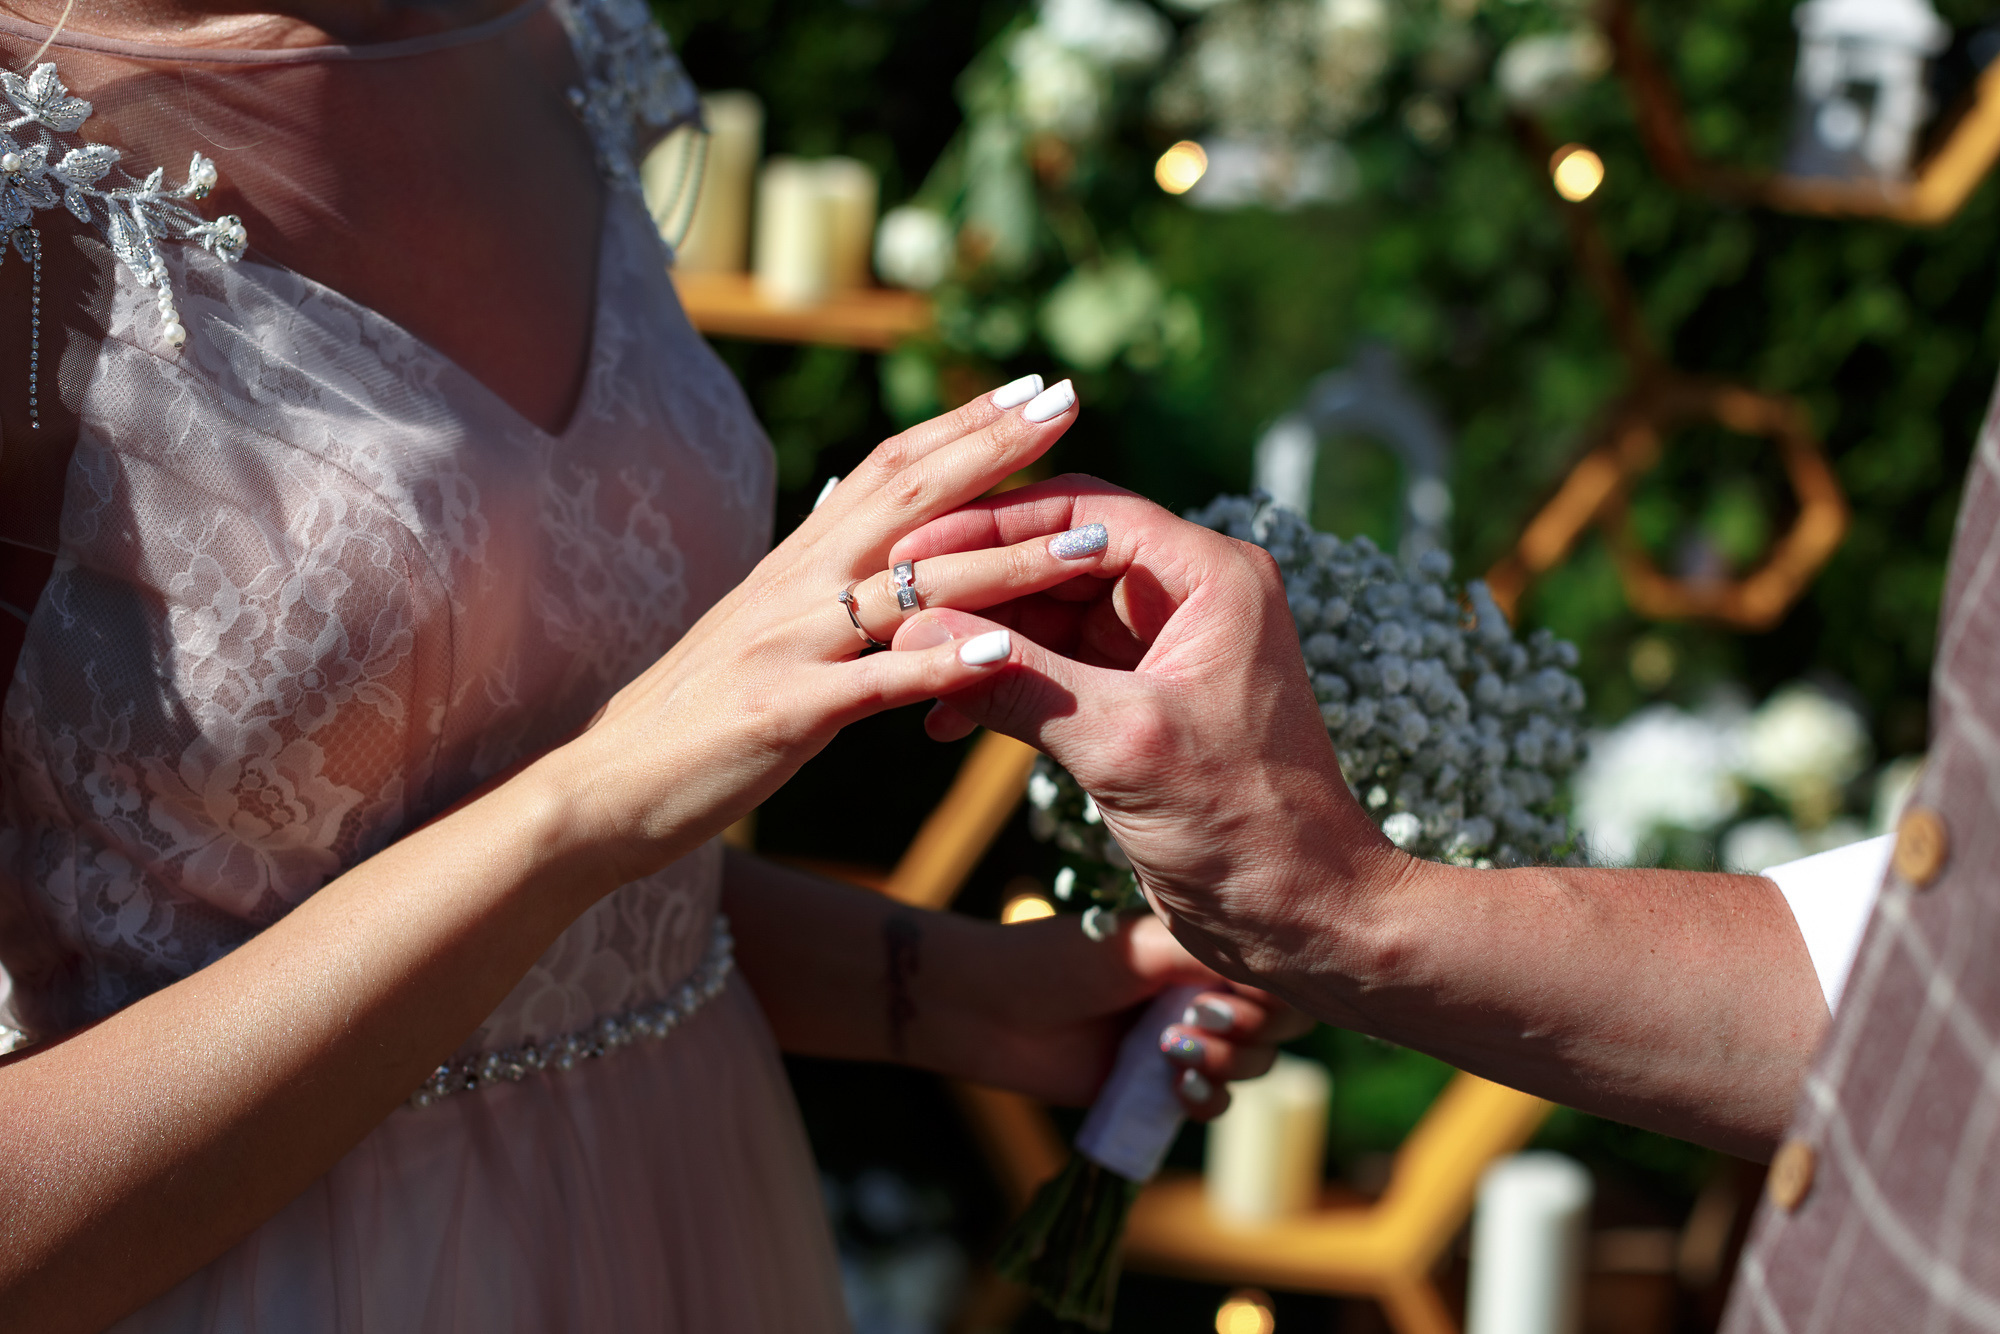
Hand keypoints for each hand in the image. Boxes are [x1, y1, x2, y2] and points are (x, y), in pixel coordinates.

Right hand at [548, 380, 1121, 881]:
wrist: (602, 788)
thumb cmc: (695, 717)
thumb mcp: (766, 634)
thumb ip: (820, 589)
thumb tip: (870, 543)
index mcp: (799, 562)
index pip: (890, 469)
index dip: (962, 425)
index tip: (1032, 389)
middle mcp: (796, 583)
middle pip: (910, 496)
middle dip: (996, 446)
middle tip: (1070, 400)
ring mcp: (791, 642)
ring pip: (914, 585)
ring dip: (1008, 560)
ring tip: (1090, 542)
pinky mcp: (786, 710)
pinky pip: (876, 682)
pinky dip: (941, 663)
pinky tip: (1007, 654)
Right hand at [885, 477, 1406, 991]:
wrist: (1301, 917)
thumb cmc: (1244, 828)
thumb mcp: (1122, 745)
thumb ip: (1019, 681)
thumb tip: (915, 632)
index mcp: (1210, 577)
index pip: (1086, 511)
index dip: (994, 522)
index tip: (915, 548)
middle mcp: (1191, 597)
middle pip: (1060, 555)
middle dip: (976, 582)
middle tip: (889, 600)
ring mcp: (1166, 649)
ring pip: (1050, 613)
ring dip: (981, 638)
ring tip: (903, 663)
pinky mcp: (1142, 701)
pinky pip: (1056, 666)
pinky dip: (1003, 684)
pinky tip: (944, 716)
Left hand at [936, 911, 1311, 1118]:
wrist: (991, 1011)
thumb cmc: (1056, 962)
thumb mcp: (1136, 945)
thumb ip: (1204, 953)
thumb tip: (1272, 962)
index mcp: (1200, 946)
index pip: (1277, 970)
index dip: (1269, 992)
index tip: (1219, 994)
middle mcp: (1203, 990)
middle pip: (1281, 1023)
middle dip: (1252, 1029)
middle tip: (1194, 1021)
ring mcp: (1187, 1040)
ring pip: (1254, 1064)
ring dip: (1228, 1064)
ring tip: (1171, 1052)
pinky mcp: (1162, 1088)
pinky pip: (1215, 1102)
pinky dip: (1208, 1099)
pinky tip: (1175, 1089)